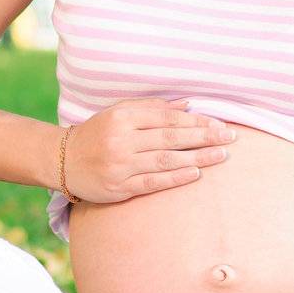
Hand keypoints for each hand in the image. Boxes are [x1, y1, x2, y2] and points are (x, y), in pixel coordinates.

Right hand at [62, 98, 235, 205]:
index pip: (168, 118)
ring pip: (166, 160)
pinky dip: (176, 178)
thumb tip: (188, 105)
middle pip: (171, 138)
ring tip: (221, 156)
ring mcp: (120, 165)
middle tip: (230, 138)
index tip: (220, 124)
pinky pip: (152, 182)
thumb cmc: (98, 132)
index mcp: (123, 117)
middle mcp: (122, 140)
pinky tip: (195, 173)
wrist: (63, 160)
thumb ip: (153, 108)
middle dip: (204, 137)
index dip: (196, 122)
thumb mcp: (119, 112)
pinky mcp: (119, 187)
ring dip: (197, 158)